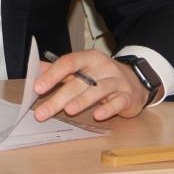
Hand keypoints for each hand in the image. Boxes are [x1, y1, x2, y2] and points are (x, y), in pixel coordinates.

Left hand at [32, 49, 152, 122]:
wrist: (136, 81)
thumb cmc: (103, 76)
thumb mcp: (83, 69)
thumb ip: (61, 70)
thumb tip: (37, 69)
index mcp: (89, 58)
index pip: (68, 63)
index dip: (52, 75)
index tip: (37, 88)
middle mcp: (103, 67)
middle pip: (78, 82)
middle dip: (59, 97)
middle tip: (42, 112)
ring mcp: (117, 81)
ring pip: (97, 90)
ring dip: (82, 100)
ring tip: (68, 110)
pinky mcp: (127, 96)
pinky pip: (117, 102)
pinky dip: (108, 109)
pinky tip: (98, 115)